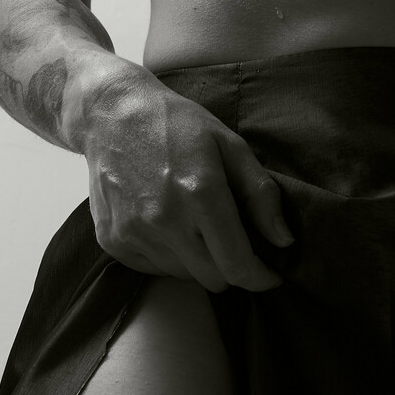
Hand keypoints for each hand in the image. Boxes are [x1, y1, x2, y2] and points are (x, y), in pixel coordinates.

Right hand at [81, 68, 293, 292]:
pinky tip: (167, 224)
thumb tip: (283, 240)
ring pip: (183, 276)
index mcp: (200, 193)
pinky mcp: (111, 240)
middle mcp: (164, 219)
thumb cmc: (176, 125)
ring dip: (198, 261)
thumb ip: (260, 194)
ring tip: (194, 224)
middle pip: (213, 279)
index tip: (269, 274)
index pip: (237, 264)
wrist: (112, 114)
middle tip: (232, 241)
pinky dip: (168, 256)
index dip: (260, 277)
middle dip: (230, 267)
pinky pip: (152, 269)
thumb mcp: (230, 145)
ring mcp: (133, 232)